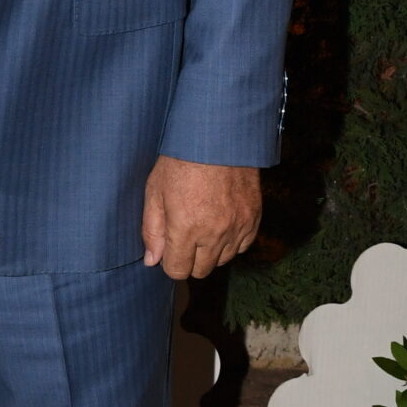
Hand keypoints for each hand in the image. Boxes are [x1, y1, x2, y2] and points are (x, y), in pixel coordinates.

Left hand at [141, 157, 261, 281]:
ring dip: (211, 251)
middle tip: (185, 236)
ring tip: (203, 226)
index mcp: (186, 227)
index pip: (178, 271)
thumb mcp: (155, 191)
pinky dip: (232, 241)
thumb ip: (152, 230)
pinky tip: (222, 224)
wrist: (218, 136)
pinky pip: (243, 246)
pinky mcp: (254, 218)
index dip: (170, 262)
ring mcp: (238, 226)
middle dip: (189, 259)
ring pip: (223, 260)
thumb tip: (152, 261)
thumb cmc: (181, 160)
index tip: (169, 248)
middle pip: (201, 271)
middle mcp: (215, 233)